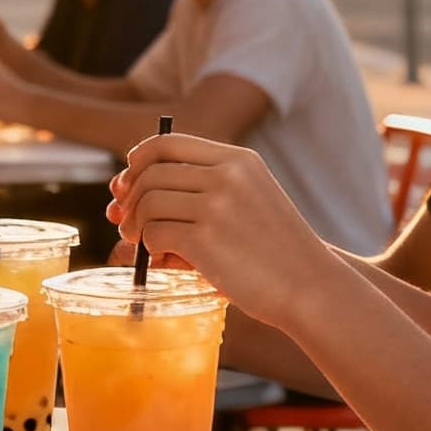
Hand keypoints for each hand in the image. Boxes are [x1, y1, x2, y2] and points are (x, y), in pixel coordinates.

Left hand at [109, 131, 330, 325]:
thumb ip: (197, 190)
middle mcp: (226, 175)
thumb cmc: (273, 251)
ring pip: (149, 202)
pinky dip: (150, 249)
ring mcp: (216, 206)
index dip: (138, 160)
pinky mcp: (206, 240)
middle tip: (128, 223)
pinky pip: (155, 234)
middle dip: (131, 198)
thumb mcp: (247, 200)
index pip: (167, 142)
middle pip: (151, 172)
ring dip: (137, 226)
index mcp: (237, 159)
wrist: (311, 288)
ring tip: (144, 244)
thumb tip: (119, 194)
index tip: (127, 181)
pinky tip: (164, 260)